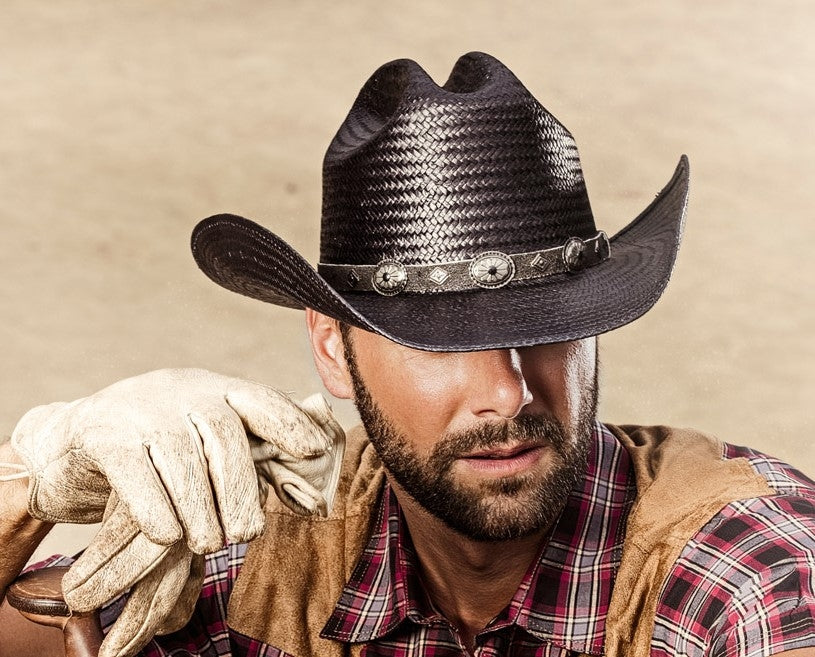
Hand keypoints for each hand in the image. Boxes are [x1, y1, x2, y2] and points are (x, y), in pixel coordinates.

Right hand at [11, 369, 345, 656]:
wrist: (67, 446)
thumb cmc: (155, 455)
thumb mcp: (204, 442)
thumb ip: (251, 450)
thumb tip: (315, 465)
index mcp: (215, 390)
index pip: (260, 399)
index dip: (290, 423)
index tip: (315, 450)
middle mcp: (181, 391)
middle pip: (223, 435)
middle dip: (239, 489)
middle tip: (244, 533)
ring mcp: (140, 409)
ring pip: (182, 459)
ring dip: (200, 510)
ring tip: (207, 544)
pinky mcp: (102, 435)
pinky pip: (137, 474)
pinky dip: (157, 511)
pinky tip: (166, 537)